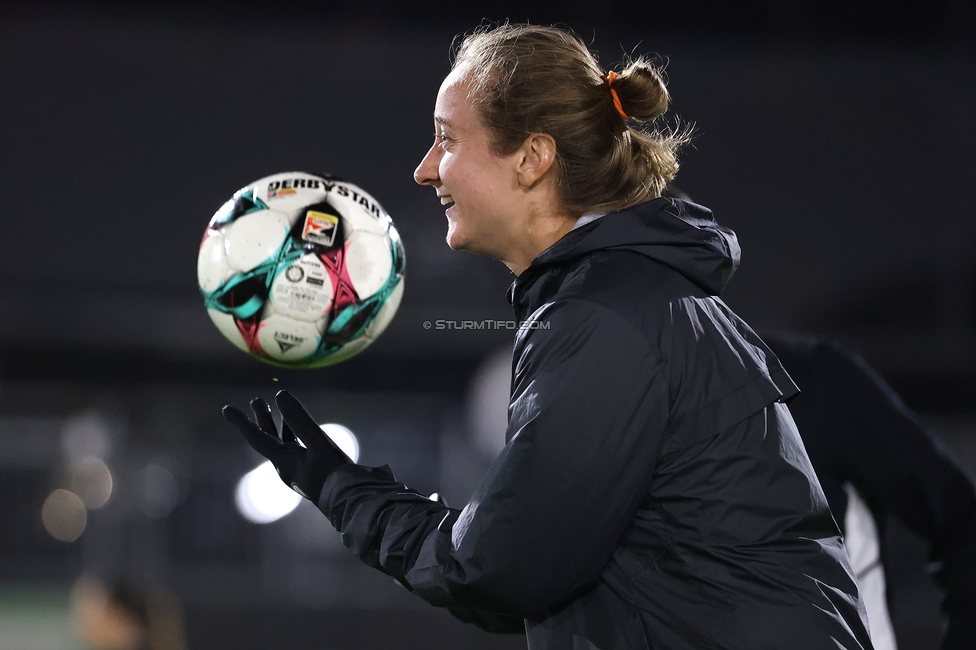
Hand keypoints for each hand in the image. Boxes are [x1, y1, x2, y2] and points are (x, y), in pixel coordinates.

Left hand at [222, 390, 351, 502]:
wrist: (351, 502)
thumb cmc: (334, 474)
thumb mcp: (318, 443)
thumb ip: (300, 420)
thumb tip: (280, 394)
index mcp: (283, 463)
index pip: (256, 438)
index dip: (241, 422)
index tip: (226, 409)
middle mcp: (286, 466)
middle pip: (268, 439)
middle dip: (261, 419)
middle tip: (255, 400)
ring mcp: (298, 469)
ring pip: (282, 442)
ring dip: (277, 424)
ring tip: (275, 406)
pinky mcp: (311, 470)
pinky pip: (295, 447)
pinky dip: (293, 432)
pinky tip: (299, 428)